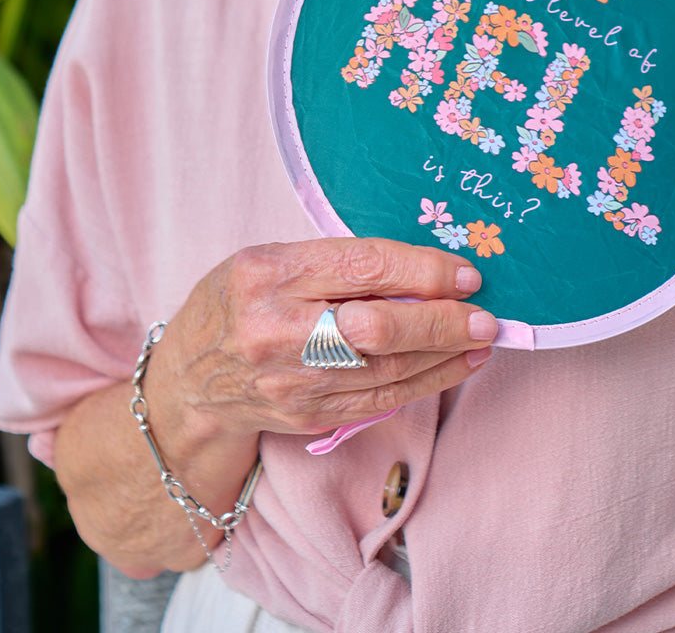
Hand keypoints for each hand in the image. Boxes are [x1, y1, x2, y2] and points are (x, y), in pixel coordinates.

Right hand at [154, 237, 495, 441]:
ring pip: (387, 371)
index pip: (362, 267)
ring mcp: (292, 381)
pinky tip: (456, 365)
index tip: (464, 273)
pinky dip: (426, 382)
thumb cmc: (238, 303)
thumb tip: (425, 270)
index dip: (422, 269)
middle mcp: (277, 329)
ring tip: (482, 338)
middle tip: (485, 315)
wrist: (189, 383)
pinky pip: (381, 401)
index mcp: (268, 273)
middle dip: (442, 321)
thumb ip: (339, 263)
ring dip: (445, 355)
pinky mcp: (308, 416)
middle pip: (378, 326)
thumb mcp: (272, 260)